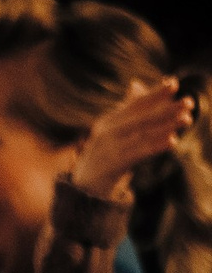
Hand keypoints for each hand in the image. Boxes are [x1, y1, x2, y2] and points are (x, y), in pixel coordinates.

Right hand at [72, 76, 196, 202]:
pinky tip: (172, 141)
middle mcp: (106, 132)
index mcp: (108, 122)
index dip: (154, 93)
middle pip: (141, 118)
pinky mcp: (112, 165)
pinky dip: (155, 146)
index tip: (174, 83)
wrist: (82, 189)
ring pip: (142, 134)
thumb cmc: (104, 156)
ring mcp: (108, 148)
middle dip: (166, 109)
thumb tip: (136, 83)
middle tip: (189, 102)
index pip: (134, 104)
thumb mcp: (112, 131)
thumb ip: (126, 110)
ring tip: (187, 119)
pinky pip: (138, 154)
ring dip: (166, 126)